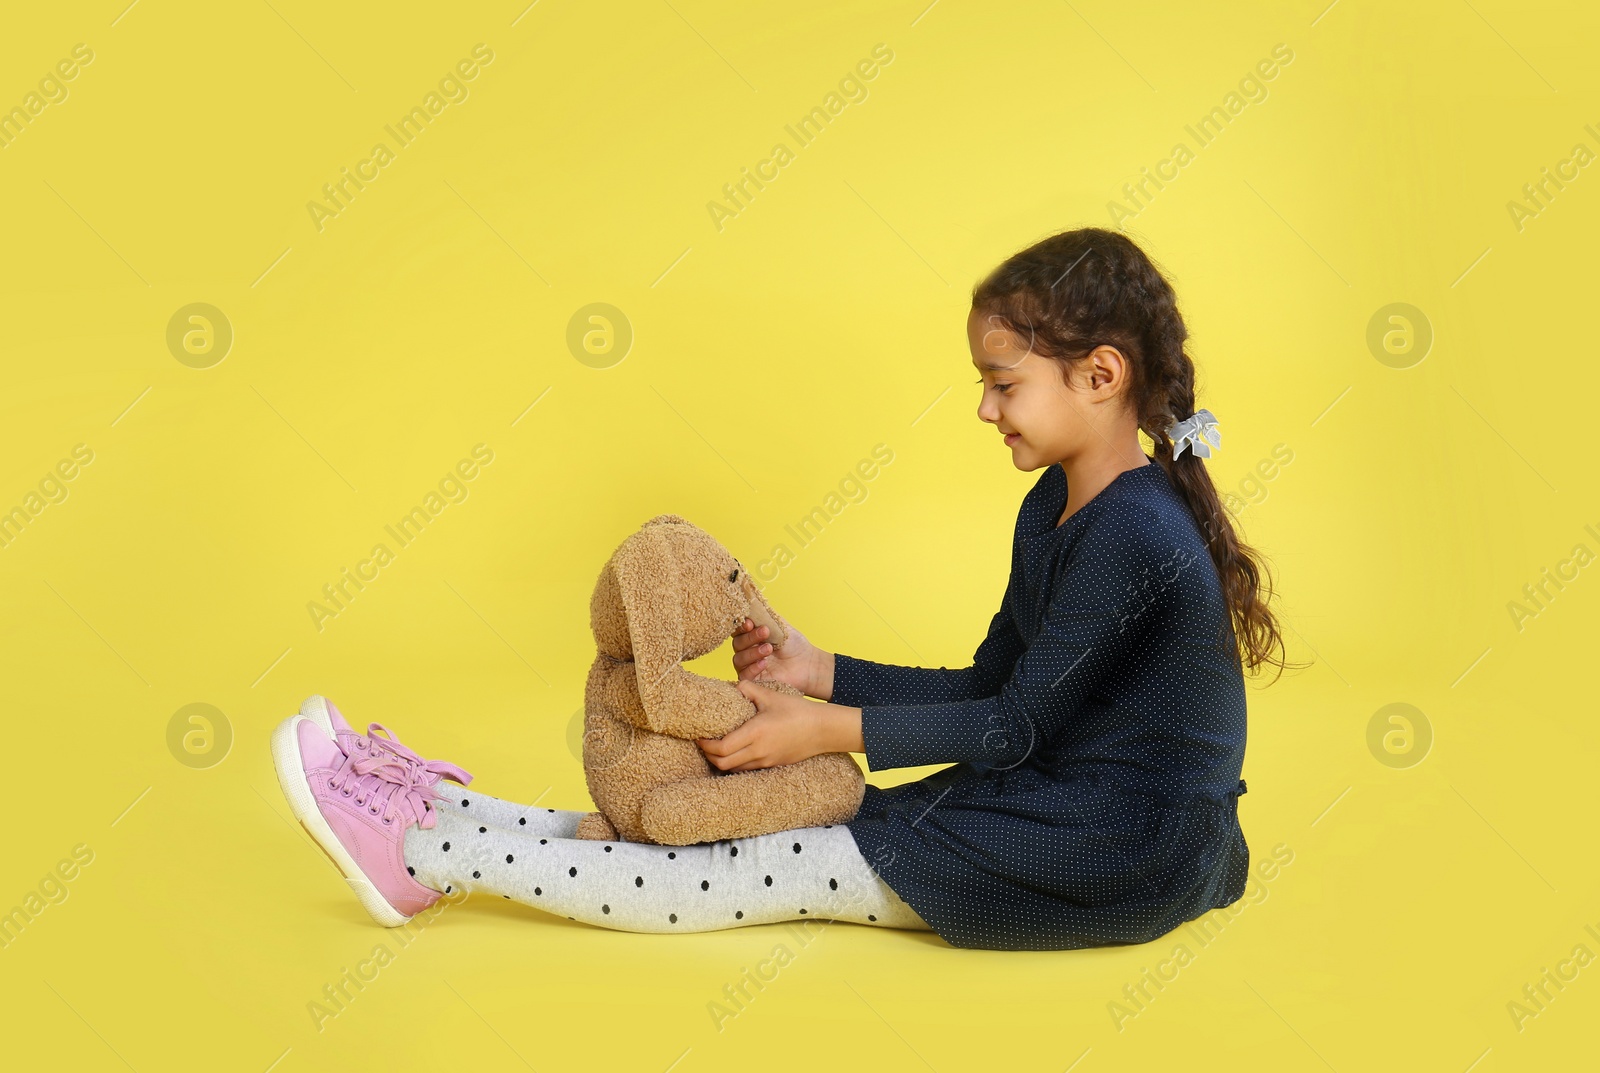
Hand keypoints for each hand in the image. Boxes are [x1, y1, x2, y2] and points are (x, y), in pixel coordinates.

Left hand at [696, 680, 828, 771]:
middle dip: (708, 755)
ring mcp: (765, 762)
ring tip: (717, 746)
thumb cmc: (797, 711)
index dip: (705, 745)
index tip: (699, 735)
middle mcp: (758, 751)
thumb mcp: (771, 695)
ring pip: (733, 769)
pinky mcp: (771, 766)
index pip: (720, 748)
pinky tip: (735, 751)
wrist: (822, 730)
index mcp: (755, 733)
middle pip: (722, 764)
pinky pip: (746, 769)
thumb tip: (733, 686)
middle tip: (704, 742)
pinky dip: (735, 763)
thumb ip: (749, 688)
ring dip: (721, 760)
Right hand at [732, 611, 821, 695]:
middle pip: (737, 644)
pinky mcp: (754, 680)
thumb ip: (763, 615)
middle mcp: (747, 650)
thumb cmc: (793, 643)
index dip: (740, 626)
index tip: (749, 623)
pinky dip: (752, 668)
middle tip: (765, 632)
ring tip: (769, 649)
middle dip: (750, 637)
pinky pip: (744, 675)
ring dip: (752, 652)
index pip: (737, 630)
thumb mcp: (778, 624)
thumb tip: (750, 602)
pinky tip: (764, 663)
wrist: (806, 662)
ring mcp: (749, 666)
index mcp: (750, 635)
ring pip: (738, 659)